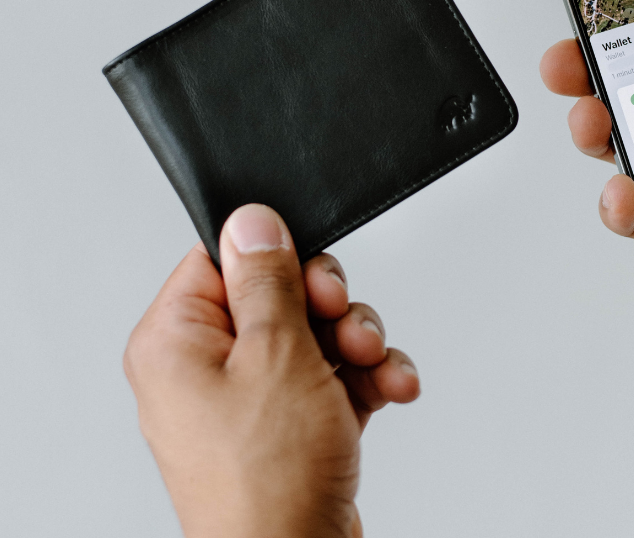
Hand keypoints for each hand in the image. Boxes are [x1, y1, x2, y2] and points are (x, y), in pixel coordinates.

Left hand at [124, 204, 418, 537]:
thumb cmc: (269, 480)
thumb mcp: (276, 353)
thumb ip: (267, 279)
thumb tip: (251, 219)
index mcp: (176, 342)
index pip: (222, 260)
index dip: (277, 259)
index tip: (310, 278)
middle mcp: (204, 368)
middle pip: (278, 294)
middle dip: (329, 306)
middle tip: (344, 322)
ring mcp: (247, 400)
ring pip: (312, 333)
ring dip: (357, 342)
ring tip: (372, 364)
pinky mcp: (285, 426)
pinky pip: (327, 376)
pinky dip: (363, 378)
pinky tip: (390, 390)